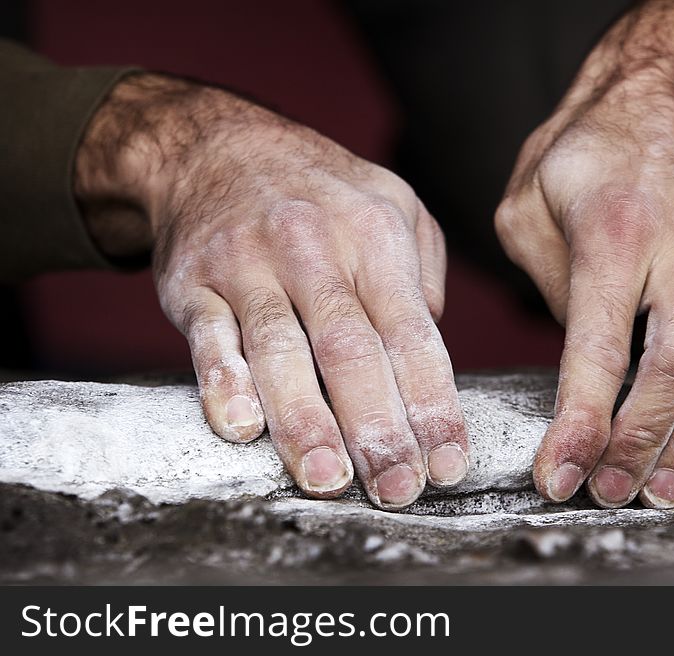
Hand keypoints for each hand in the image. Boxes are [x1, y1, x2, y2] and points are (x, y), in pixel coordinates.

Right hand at [74, 75, 468, 509]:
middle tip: (396, 488)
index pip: (412, 334)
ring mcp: (249, 265)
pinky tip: (240, 426)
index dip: (432, 403)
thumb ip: (422, 272)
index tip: (446, 464)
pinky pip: (210, 336)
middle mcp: (314, 250)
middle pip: (350, 350)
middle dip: (377, 427)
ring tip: (328, 479)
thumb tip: (431, 345)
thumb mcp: (394, 204)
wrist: (217, 145)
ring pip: (281, 350)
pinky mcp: (195, 282)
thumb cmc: (322, 192)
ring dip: (305, 420)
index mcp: (374, 238)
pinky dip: (224, 381)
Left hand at [495, 0, 673, 507]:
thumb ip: (545, 283)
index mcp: (616, 230)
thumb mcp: (528, 202)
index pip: (602, 345)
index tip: (560, 473)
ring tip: (661, 492)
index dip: (583, 419)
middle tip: (610, 490)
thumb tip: (574, 360)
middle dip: (644, 440)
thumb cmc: (584, 152)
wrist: (665, 101)